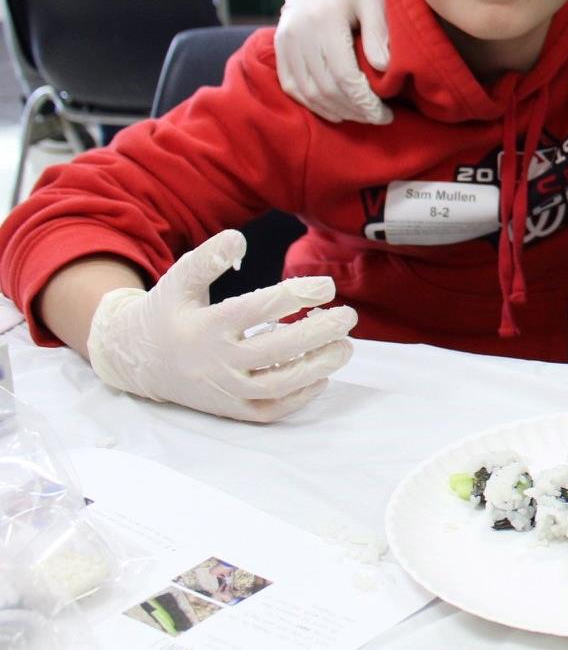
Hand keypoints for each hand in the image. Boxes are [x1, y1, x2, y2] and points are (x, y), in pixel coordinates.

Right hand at [86, 231, 357, 422]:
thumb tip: (239, 238)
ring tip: (346, 347)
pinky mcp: (228, 409)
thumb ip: (207, 259)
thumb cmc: (167, 312)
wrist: (135, 360)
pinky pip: (268, 411)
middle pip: (276, 350)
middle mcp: (216, 361)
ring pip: (277, 385)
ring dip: (317, 367)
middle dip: (318, 333)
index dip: (297, 295)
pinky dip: (298, 398)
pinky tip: (322, 377)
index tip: (327, 287)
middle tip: (349, 316)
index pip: (258, 309)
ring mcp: (223, 389)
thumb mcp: (178, 280)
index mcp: (205, 326)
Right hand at [275, 0, 393, 124]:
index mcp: (324, 20)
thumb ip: (379, 33)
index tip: (385, 115)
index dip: (365, 103)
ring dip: (334, 111)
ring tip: (359, 116)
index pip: (345, 77)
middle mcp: (299, 32)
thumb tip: (384, 68)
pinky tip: (333, 109)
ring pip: (306, 92)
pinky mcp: (280, 46)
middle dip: (354, 110)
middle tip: (378, 118)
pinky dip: (311, 102)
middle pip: (326, 88)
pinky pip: (290, 84)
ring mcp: (286, 40)